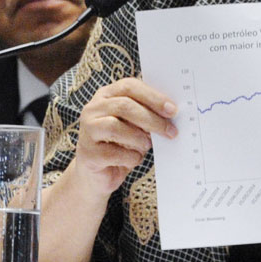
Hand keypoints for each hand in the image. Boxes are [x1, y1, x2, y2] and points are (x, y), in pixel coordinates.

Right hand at [74, 77, 177, 195]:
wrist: (99, 175)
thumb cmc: (120, 145)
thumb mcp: (134, 126)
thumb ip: (146, 116)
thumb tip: (170, 114)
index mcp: (106, 95)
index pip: (129, 86)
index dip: (152, 97)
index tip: (173, 109)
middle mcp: (92, 109)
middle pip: (124, 106)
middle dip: (152, 119)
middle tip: (171, 131)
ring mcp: (87, 130)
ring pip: (116, 127)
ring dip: (139, 139)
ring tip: (146, 146)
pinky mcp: (88, 153)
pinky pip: (113, 153)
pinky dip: (131, 157)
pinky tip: (134, 159)